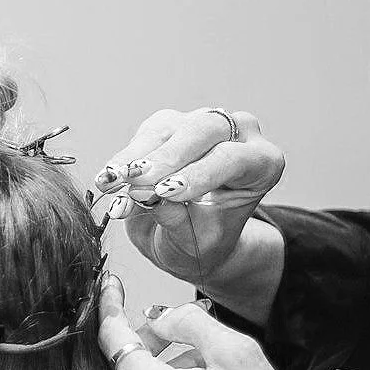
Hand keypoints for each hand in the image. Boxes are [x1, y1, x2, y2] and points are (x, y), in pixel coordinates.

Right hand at [95, 107, 284, 287]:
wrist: (193, 240)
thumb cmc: (204, 243)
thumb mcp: (195, 245)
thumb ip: (176, 221)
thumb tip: (145, 196)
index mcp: (262, 165)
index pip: (233, 160)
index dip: (199, 175)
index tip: (167, 193)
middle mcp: (239, 135)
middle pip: (205, 130)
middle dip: (168, 156)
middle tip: (136, 181)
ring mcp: (204, 124)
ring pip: (171, 127)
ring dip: (137, 156)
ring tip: (112, 182)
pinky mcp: (172, 124)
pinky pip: (147, 133)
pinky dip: (125, 157)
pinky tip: (108, 178)